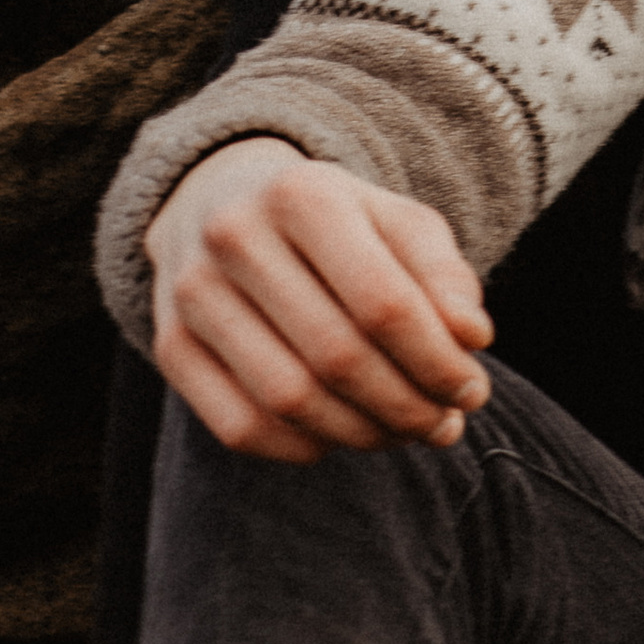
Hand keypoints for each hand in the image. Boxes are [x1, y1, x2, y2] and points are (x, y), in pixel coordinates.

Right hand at [144, 138, 492, 464]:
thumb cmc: (334, 220)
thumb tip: (472, 338)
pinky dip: (301, 447)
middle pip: (337, 357)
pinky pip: (239, 426)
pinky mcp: (170, 344)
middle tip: (444, 425)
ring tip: (404, 433)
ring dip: (361, 433)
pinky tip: (340, 436)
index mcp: (304, 195)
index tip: (472, 391)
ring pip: (288, 399)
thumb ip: (443, 274)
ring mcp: (192, 294)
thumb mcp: (395, 221)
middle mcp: (236, 238)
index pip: (383, 302)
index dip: (437, 361)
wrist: (224, 199)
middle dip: (406, 406)